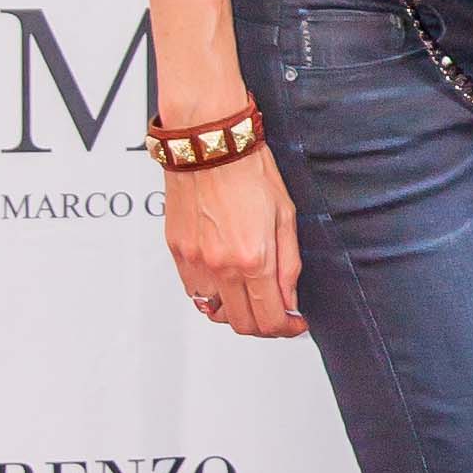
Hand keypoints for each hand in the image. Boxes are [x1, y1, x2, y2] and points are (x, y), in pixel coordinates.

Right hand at [166, 145, 304, 336]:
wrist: (210, 144)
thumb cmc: (249, 169)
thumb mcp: (286, 216)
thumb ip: (288, 265)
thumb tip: (290, 299)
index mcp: (253, 258)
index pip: (270, 319)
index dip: (287, 328)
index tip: (294, 322)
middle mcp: (221, 266)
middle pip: (242, 324)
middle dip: (265, 326)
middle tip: (277, 313)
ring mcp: (195, 261)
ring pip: (214, 313)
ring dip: (236, 312)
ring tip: (251, 295)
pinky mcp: (178, 252)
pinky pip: (194, 291)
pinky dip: (211, 296)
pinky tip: (226, 280)